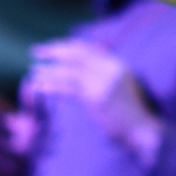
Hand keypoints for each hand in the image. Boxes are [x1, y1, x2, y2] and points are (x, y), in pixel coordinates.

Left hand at [26, 37, 161, 164]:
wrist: (142, 130)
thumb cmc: (130, 111)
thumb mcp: (122, 85)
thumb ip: (106, 72)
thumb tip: (85, 63)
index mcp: (117, 63)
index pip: (87, 47)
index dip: (66, 45)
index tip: (50, 47)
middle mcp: (111, 68)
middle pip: (76, 53)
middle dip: (53, 50)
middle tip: (35, 51)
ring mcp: (104, 82)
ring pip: (69, 70)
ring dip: (49, 70)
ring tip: (33, 71)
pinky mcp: (96, 98)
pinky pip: (69, 88)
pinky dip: (52, 86)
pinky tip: (40, 87)